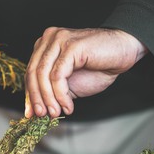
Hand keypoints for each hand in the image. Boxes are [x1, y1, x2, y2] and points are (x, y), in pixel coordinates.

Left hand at [25, 27, 147, 117]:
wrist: (124, 51)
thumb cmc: (99, 66)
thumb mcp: (69, 83)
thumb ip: (53, 91)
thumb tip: (36, 110)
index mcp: (45, 45)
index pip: (30, 72)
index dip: (29, 95)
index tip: (30, 114)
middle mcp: (49, 38)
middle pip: (33, 73)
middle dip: (36, 98)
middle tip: (41, 115)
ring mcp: (59, 40)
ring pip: (43, 75)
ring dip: (48, 98)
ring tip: (55, 112)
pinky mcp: (71, 46)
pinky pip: (58, 76)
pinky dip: (61, 95)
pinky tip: (68, 105)